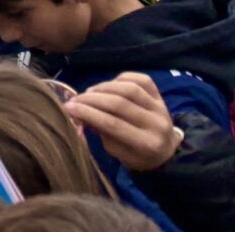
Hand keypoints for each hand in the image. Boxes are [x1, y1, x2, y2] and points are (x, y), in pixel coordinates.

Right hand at [64, 73, 183, 171]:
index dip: (88, 113)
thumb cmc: (136, 156)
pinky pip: (142, 79)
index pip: (113, 124)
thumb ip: (101, 132)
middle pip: (120, 104)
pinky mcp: (161, 96)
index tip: (68, 108)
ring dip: (104, 87)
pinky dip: (121, 78)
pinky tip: (109, 86)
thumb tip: (79, 113)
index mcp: (146, 144)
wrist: (166, 151)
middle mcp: (157, 124)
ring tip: (89, 93)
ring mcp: (161, 107)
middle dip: (92, 99)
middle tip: (75, 99)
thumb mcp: (116, 152)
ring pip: (129, 88)